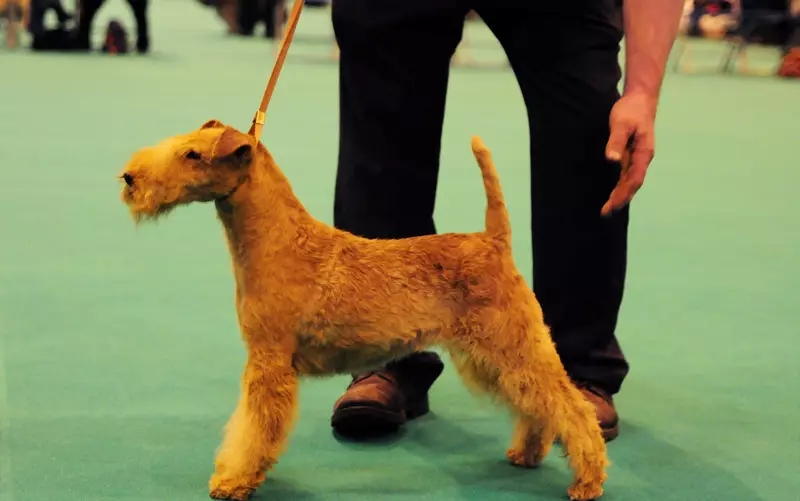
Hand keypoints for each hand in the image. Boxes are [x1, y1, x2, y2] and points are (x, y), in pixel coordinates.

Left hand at [602, 91, 657, 215]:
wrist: (640, 98)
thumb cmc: (631, 110)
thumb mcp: (621, 124)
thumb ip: (616, 141)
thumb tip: (612, 160)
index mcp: (643, 154)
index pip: (633, 180)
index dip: (623, 195)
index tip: (610, 206)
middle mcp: (642, 158)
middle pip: (632, 184)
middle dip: (620, 200)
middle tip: (605, 214)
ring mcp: (638, 157)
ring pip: (629, 181)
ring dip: (620, 195)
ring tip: (608, 209)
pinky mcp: (632, 154)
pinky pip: (626, 174)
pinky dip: (620, 186)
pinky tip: (613, 192)